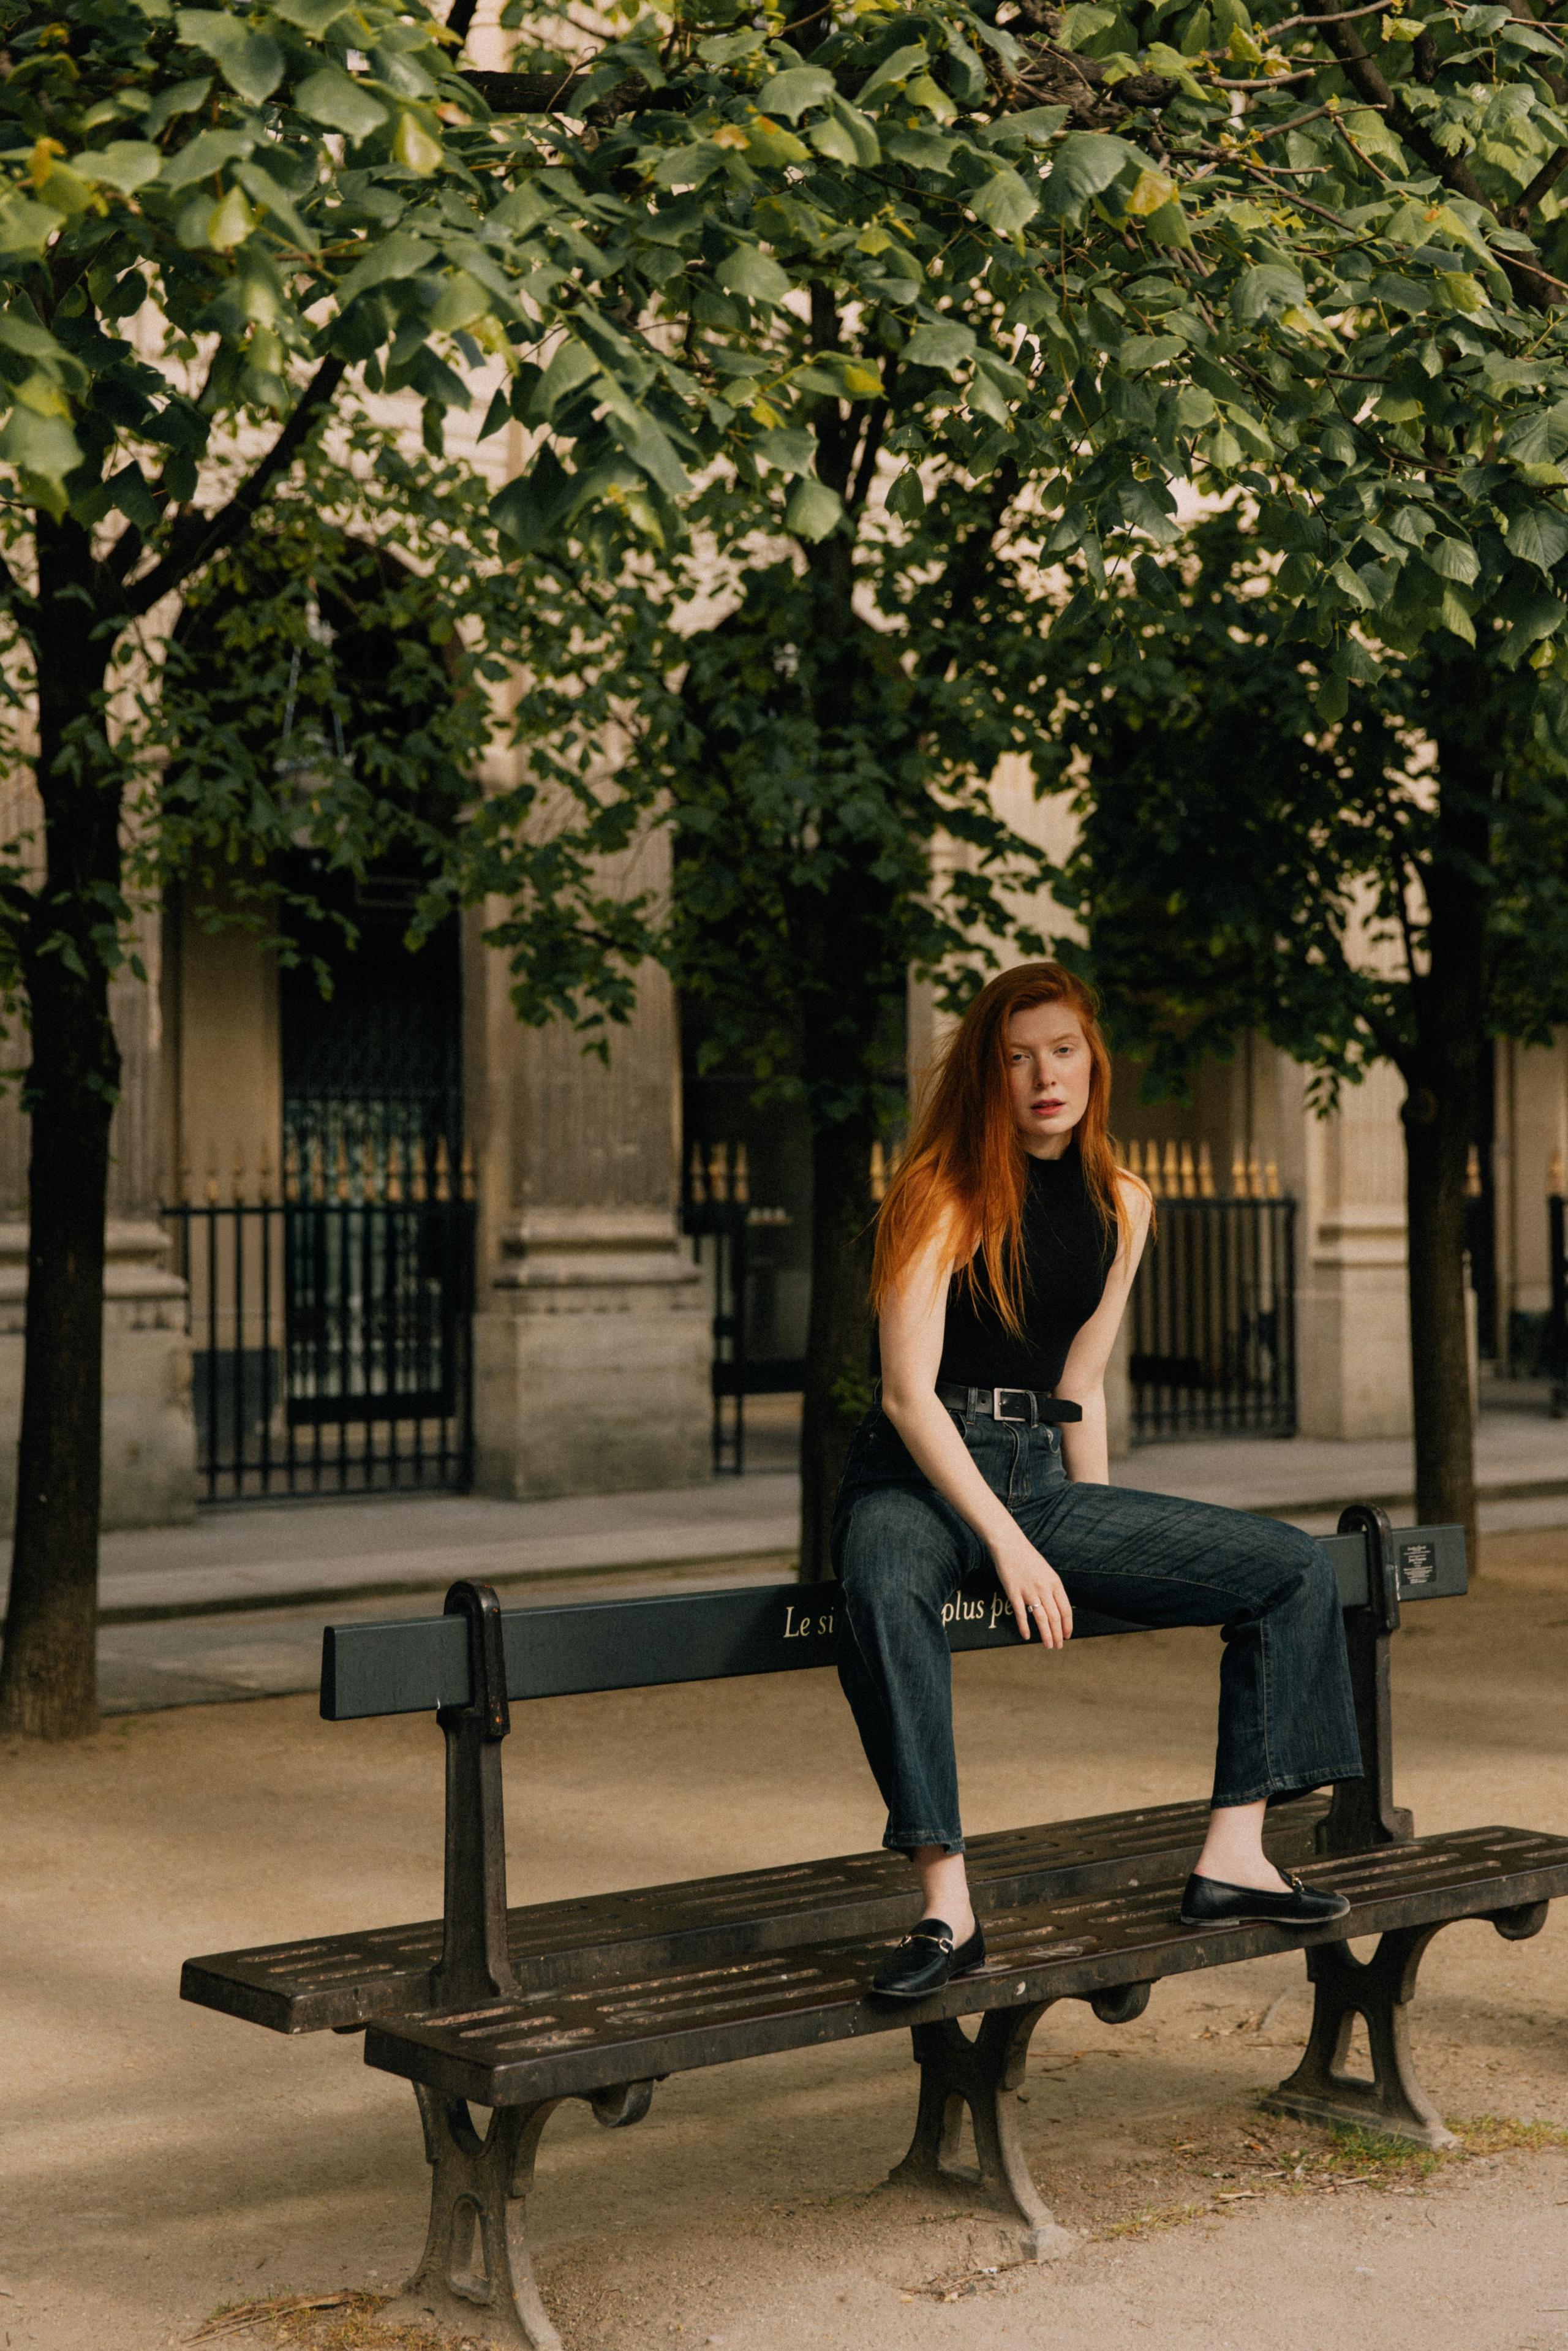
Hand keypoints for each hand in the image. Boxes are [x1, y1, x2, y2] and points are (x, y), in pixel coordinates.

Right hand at [992, 1532, 1072, 1647]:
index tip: (1067, 1636)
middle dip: (1058, 1635)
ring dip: (1046, 1635)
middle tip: (1058, 1646)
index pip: (1066, 1609)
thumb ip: (1052, 1589)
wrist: (1010, 1545)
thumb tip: (1057, 1608)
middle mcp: (1044, 1588)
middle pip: (1055, 1617)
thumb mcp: (1046, 1572)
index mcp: (1055, 1583)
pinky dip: (1024, 1627)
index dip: (1067, 1625)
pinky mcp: (1014, 1592)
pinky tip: (1026, 1637)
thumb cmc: (1028, 1558)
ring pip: (1041, 1619)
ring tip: (1048, 1646)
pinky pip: (1021, 1614)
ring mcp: (1029, 1591)